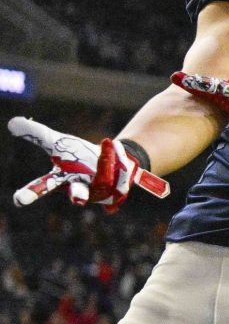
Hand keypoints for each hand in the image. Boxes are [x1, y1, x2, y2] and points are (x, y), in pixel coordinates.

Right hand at [9, 118, 167, 210]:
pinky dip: (118, 156)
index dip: (31, 193)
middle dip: (77, 195)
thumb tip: (11, 123)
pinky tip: (114, 147)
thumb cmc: (78, 156)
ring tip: (106, 143)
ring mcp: (102, 192)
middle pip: (78, 193)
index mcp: (62, 179)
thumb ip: (37, 135)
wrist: (110, 160)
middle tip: (77, 199)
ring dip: (106, 158)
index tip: (18, 200)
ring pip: (106, 177)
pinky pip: (122, 173)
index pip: (44, 186)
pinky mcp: (120, 190)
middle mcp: (82, 189)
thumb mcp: (58, 143)